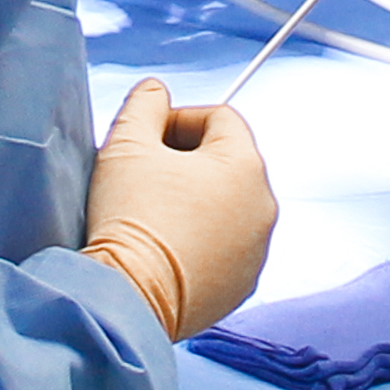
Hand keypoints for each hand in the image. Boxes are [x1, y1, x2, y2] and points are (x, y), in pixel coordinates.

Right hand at [83, 76, 275, 340]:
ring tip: (154, 215)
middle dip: (187, 160)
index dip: (178, 120)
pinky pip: (227, 247)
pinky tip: (166, 247)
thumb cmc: (130, 219)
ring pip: (228, 205)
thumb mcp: (126, 144)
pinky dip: (202, 241)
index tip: (148, 140)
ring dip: (197, 201)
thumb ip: (144, 105)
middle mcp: (263, 205)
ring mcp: (258, 249)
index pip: (220, 117)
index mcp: (244, 164)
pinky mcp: (244, 284)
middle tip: (145, 175)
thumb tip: (155, 91)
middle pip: (227, 162)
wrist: (128, 297)